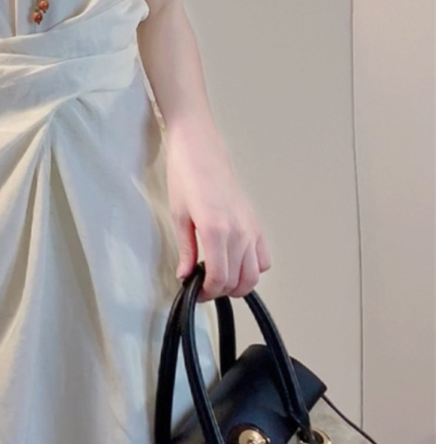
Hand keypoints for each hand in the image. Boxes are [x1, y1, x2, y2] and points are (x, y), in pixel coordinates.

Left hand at [165, 126, 270, 300]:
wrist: (201, 150)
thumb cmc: (187, 177)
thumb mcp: (179, 216)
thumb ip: (186, 251)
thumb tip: (185, 276)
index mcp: (216, 231)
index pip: (219, 279)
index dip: (207, 293)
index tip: (196, 292)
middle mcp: (239, 232)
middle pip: (238, 281)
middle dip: (220, 290)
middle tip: (203, 286)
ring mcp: (251, 228)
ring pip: (255, 275)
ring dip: (238, 284)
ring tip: (218, 277)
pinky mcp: (256, 224)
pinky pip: (264, 258)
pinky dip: (253, 269)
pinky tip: (236, 263)